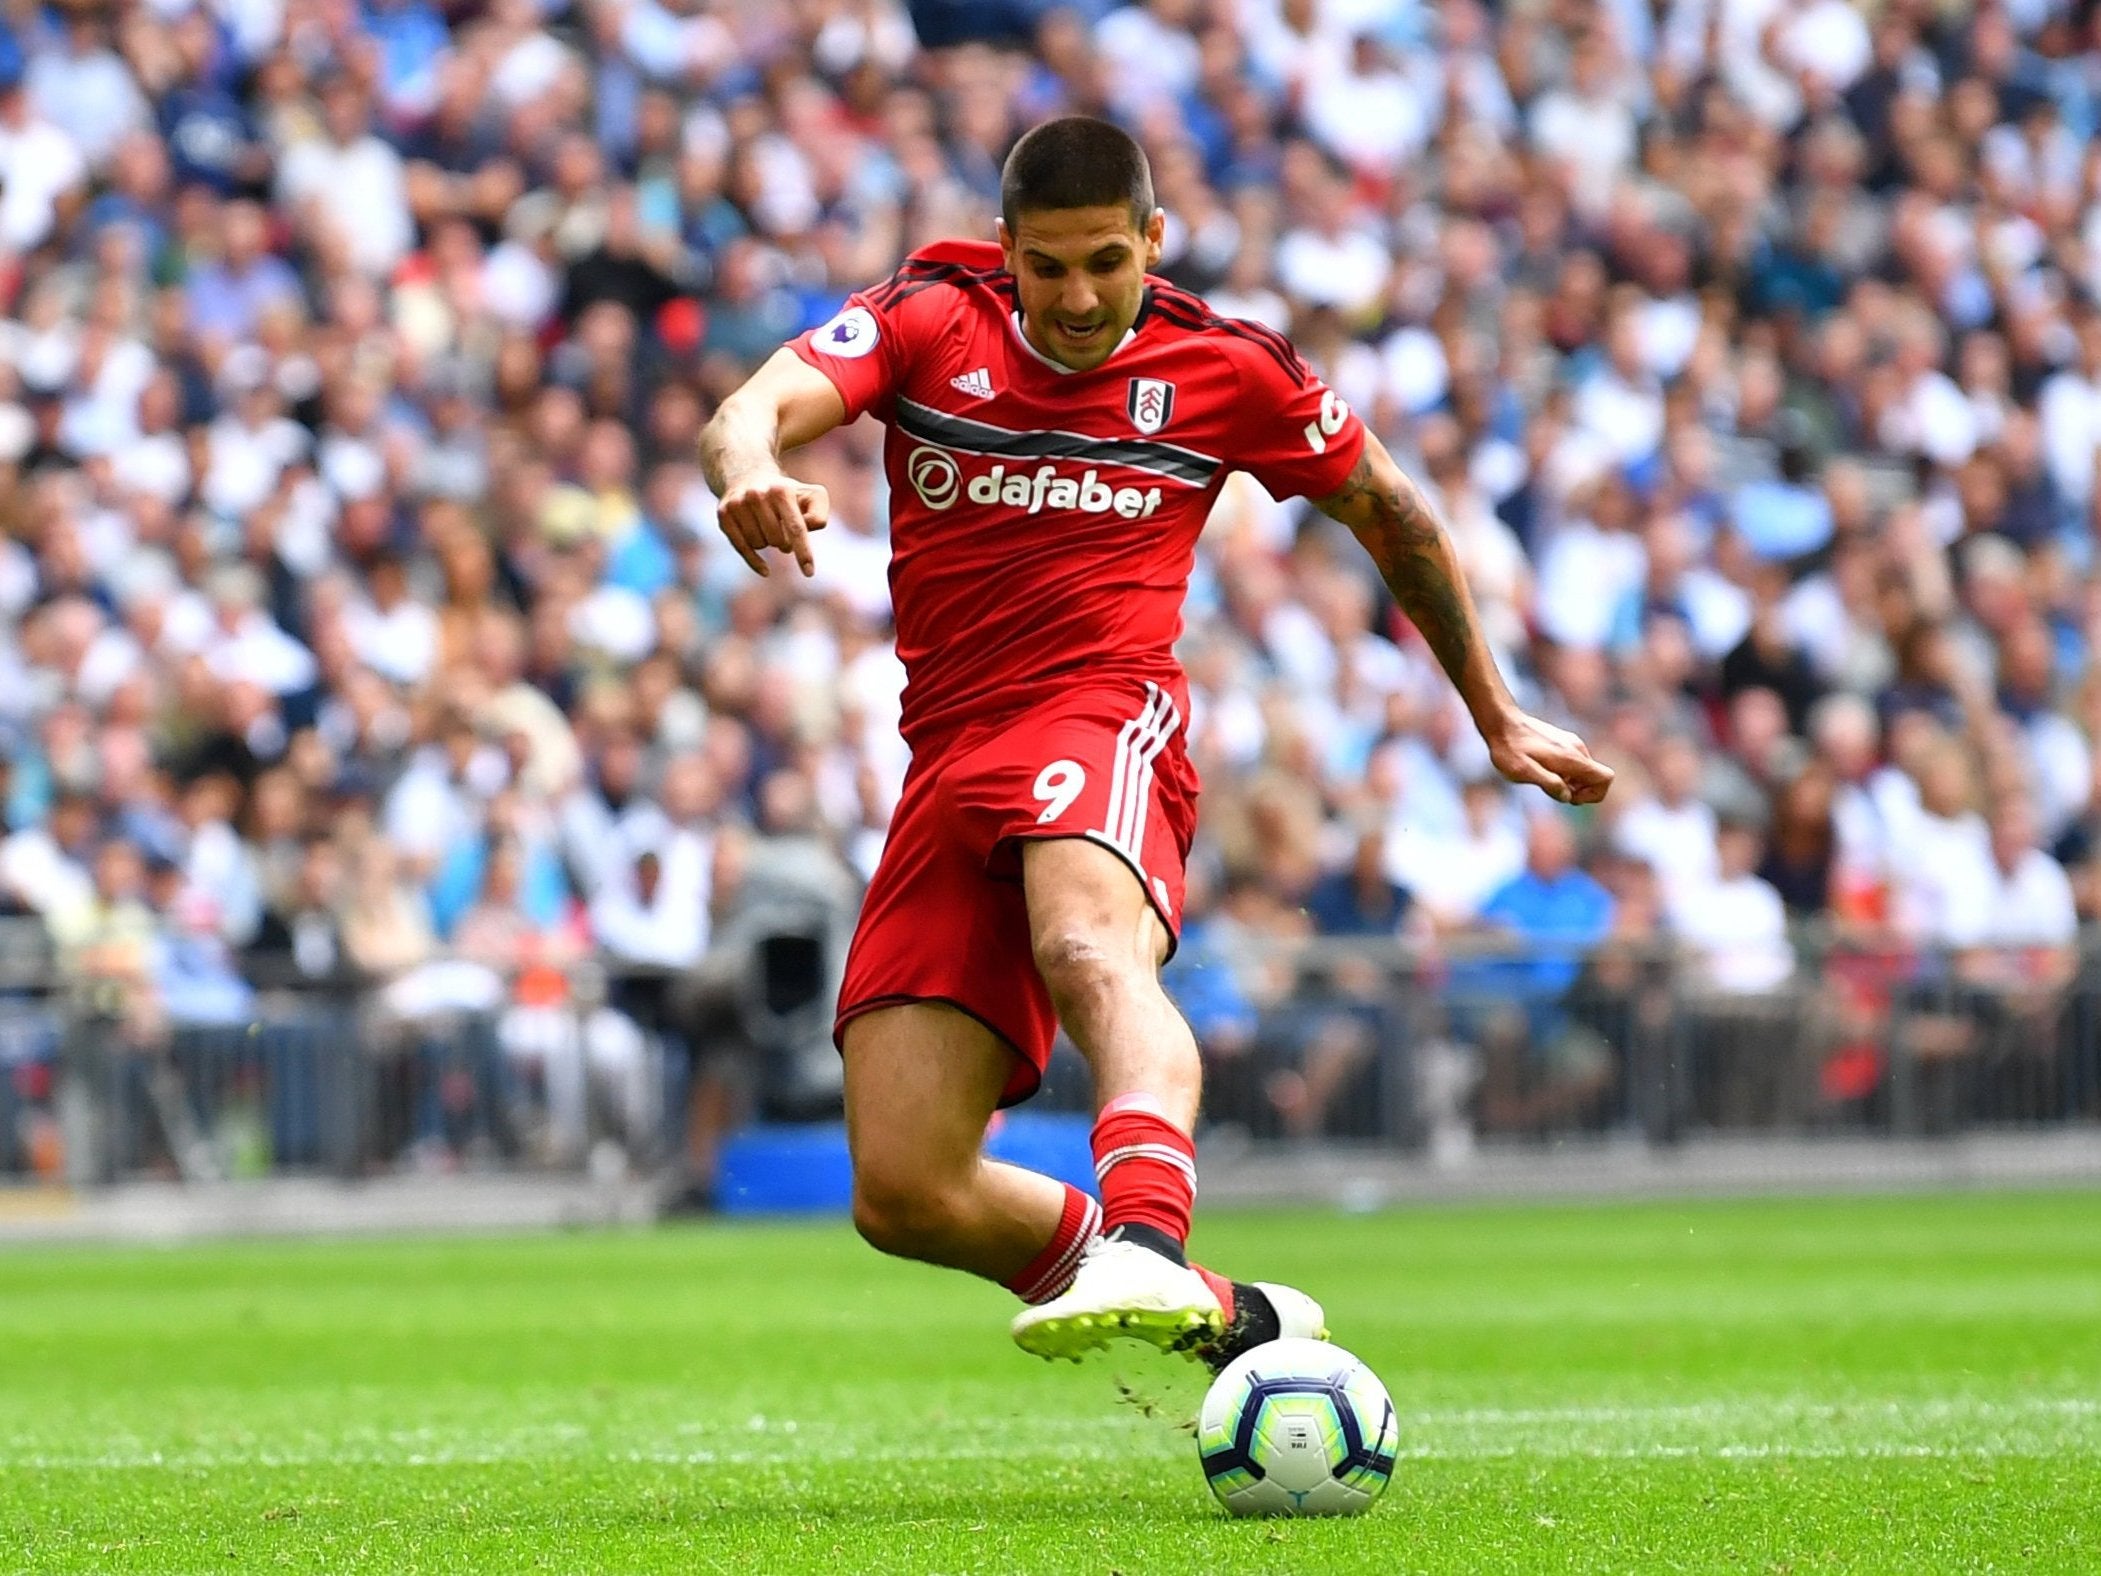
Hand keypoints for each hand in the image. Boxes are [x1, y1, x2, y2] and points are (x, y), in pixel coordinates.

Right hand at [717, 471, 829, 576]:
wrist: (747, 475)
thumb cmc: (786, 494)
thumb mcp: (811, 496)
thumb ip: (818, 514)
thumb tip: (807, 528)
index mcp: (781, 490)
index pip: (795, 528)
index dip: (803, 552)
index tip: (809, 573)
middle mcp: (756, 494)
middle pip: (778, 541)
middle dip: (785, 542)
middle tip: (781, 529)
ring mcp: (738, 504)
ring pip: (760, 545)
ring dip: (768, 543)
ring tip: (767, 527)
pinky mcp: (724, 514)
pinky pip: (742, 548)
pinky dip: (755, 562)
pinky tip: (766, 570)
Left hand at [1483, 710, 1613, 805]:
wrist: (1501, 722)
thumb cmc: (1510, 749)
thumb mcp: (1524, 772)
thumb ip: (1549, 784)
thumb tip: (1567, 796)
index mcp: (1571, 758)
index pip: (1606, 778)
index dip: (1595, 794)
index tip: (1571, 798)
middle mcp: (1577, 748)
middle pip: (1596, 776)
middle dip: (1580, 791)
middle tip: (1552, 791)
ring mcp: (1571, 743)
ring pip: (1584, 770)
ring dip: (1571, 782)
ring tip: (1543, 780)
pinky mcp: (1563, 741)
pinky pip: (1574, 762)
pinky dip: (1565, 773)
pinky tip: (1542, 770)